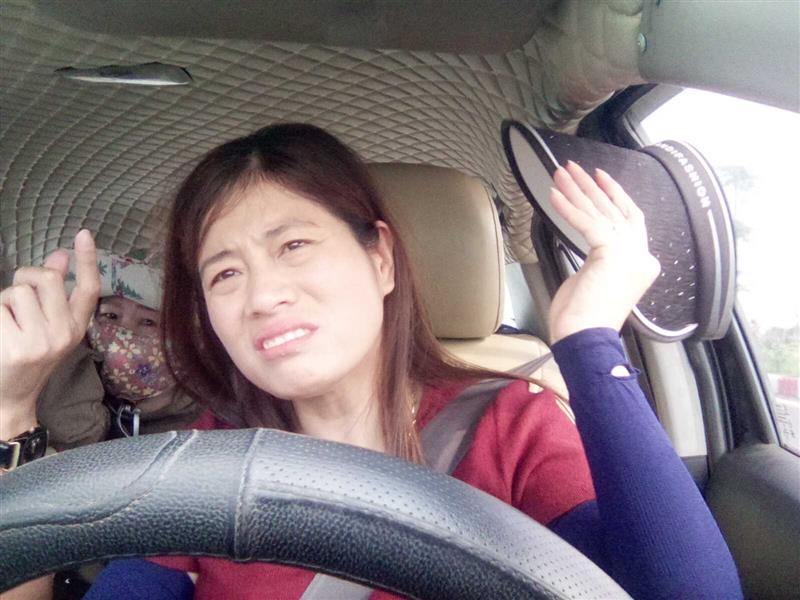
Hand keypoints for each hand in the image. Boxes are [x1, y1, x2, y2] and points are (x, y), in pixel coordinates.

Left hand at [0, 230, 99, 435]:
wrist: (8, 400)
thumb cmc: (24, 358)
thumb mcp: (47, 327)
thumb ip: (54, 292)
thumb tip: (59, 257)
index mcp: (75, 328)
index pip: (88, 289)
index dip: (87, 260)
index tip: (83, 234)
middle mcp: (64, 334)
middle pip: (48, 278)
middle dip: (26, 277)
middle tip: (17, 296)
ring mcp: (41, 342)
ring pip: (18, 292)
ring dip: (4, 301)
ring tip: (6, 324)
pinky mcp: (17, 347)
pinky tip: (0, 335)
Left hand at [548, 161, 659, 343]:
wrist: (585, 339)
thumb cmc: (584, 319)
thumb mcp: (594, 281)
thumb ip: (598, 260)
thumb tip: (590, 247)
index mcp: (642, 264)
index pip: (631, 220)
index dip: (615, 196)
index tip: (598, 178)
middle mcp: (642, 256)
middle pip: (616, 210)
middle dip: (592, 187)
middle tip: (574, 167)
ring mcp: (631, 254)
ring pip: (600, 212)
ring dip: (577, 190)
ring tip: (560, 173)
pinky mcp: (612, 253)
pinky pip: (586, 223)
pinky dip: (568, 208)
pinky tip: (554, 194)